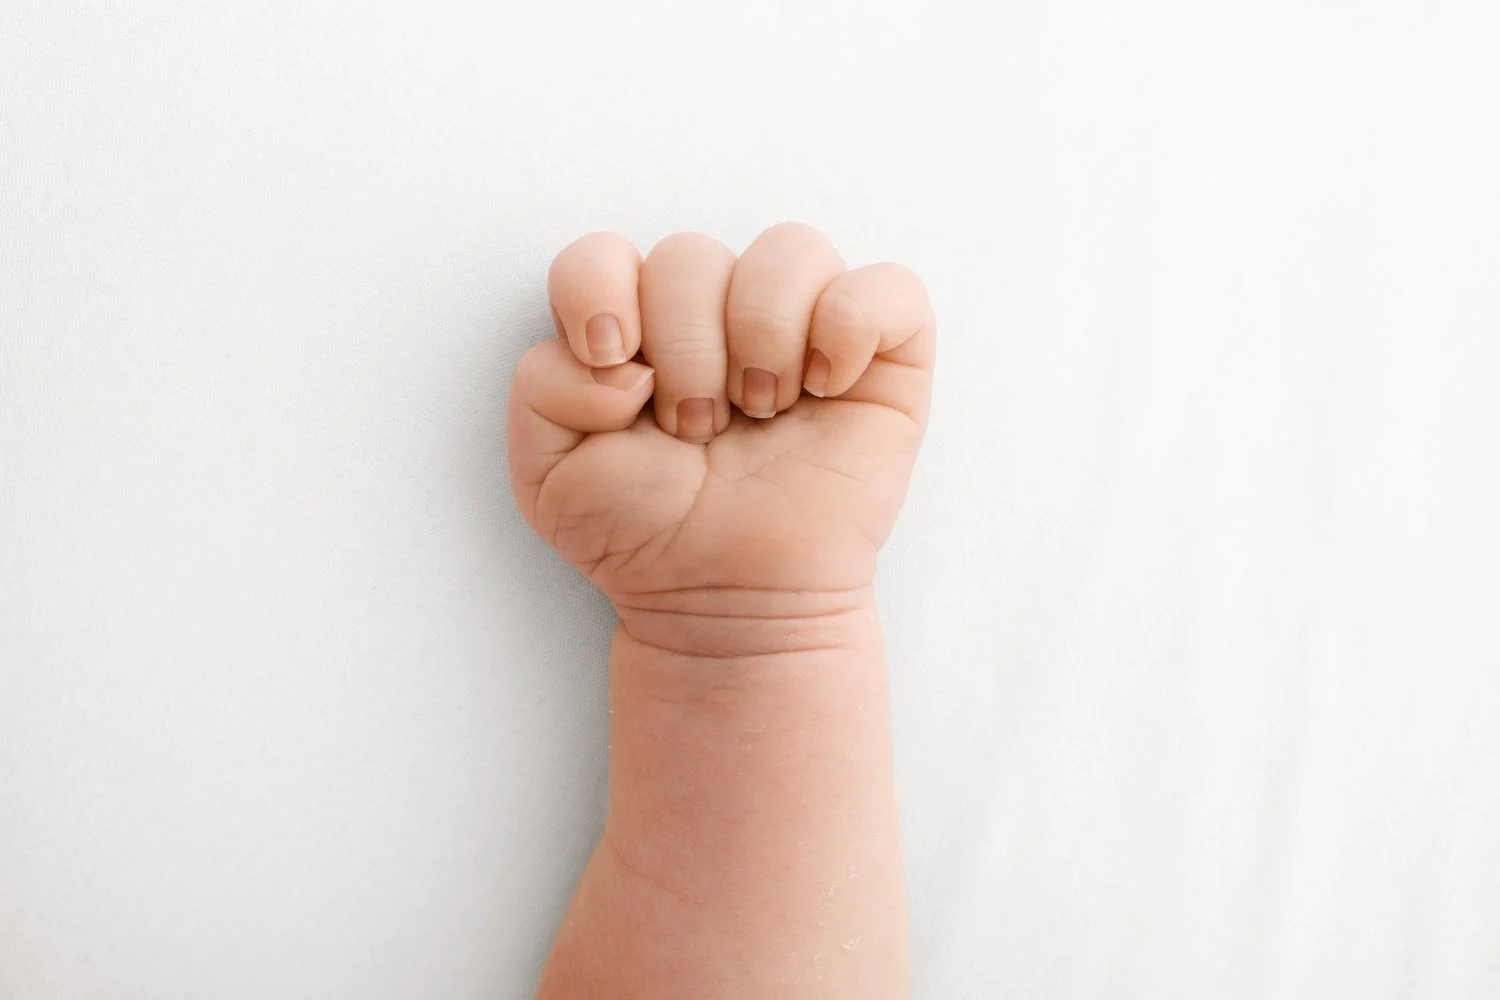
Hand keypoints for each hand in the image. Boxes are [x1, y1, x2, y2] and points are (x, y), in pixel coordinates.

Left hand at [508, 223, 934, 618]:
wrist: (726, 603)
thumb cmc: (645, 536)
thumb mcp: (546, 473)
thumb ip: (541, 387)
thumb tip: (623, 357)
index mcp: (635, 327)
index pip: (603, 253)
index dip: (598, 291)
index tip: (614, 366)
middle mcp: (717, 314)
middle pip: (691, 255)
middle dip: (686, 351)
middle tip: (695, 431)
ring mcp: (802, 328)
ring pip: (790, 248)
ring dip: (762, 336)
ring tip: (759, 412)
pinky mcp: (882, 358)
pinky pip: (886, 288)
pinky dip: (849, 328)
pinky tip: (825, 390)